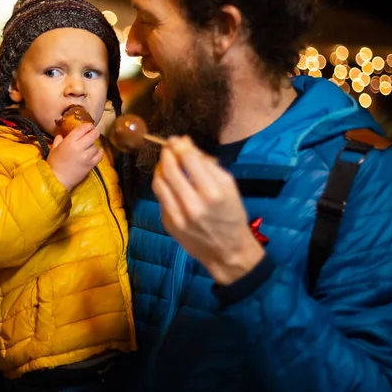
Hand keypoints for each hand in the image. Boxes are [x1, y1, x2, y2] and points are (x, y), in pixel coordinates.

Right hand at [47, 122, 102, 190]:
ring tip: (90, 146)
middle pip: (93, 135)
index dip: (88, 125)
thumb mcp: (54, 148)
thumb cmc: (54, 163)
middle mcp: (80, 147)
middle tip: (94, 132)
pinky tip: (98, 151)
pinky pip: (99, 156)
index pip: (83, 129)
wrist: (58, 179)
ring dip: (94, 145)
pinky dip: (99, 152)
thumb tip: (62, 134)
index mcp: (70, 141)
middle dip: (95, 132)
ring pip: (96, 146)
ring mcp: (87, 156)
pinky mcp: (91, 164)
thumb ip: (59, 139)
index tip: (90, 126)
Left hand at [152, 136, 264, 284]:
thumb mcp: (229, 186)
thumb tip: (186, 145)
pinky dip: (162, 185)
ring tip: (166, 161)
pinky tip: (168, 181)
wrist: (227, 252)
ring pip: (159, 183)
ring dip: (160, 168)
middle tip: (168, 146)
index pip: (189, 159)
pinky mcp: (168, 224)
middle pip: (170, 169)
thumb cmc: (231, 215)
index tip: (177, 139)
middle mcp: (193, 204)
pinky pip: (160, 198)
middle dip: (167, 153)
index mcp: (212, 192)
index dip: (180, 145)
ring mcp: (178, 216)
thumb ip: (208, 165)